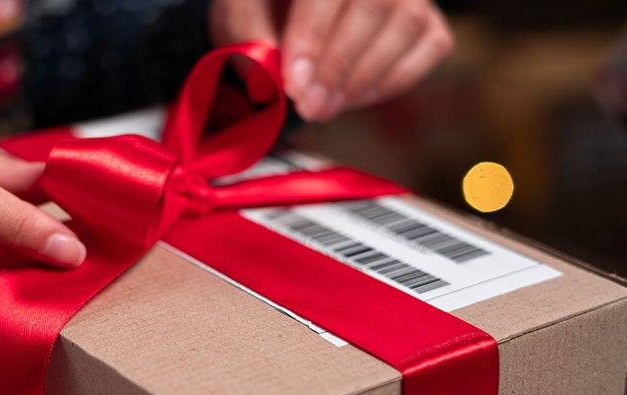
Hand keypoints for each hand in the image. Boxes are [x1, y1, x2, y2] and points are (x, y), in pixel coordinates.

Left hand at [209, 0, 453, 120]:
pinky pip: (431, 46)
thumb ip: (250, 35)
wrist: (286, 14)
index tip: (293, 84)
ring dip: (364, 78)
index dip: (312, 40)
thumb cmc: (264, 8)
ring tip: (326, 107)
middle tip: (310, 106)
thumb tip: (271, 74)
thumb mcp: (242, 12)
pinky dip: (393, 80)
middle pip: (373, 7)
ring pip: (406, 25)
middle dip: (338, 67)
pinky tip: (354, 98)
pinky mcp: (429, 19)